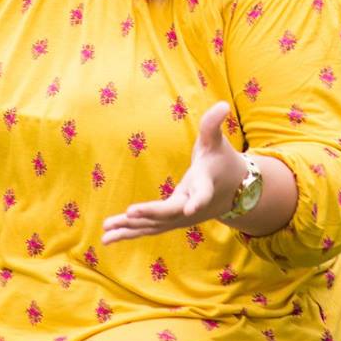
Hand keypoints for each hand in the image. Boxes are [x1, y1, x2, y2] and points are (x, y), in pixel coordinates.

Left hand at [100, 101, 247, 243]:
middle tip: (130, 213)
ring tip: (106, 235)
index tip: (188, 210)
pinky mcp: (171, 221)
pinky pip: (149, 228)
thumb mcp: (216, 142)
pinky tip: (108, 237)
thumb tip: (222, 104)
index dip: (196, 201)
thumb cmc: (221, 160)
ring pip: (154, 226)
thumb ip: (213, 125)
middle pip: (171, 213)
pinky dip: (130, 232)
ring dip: (131, 229)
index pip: (201, 195)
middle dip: (151, 213)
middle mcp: (191, 206)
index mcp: (204, 185)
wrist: (234, 190)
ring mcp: (180, 217)